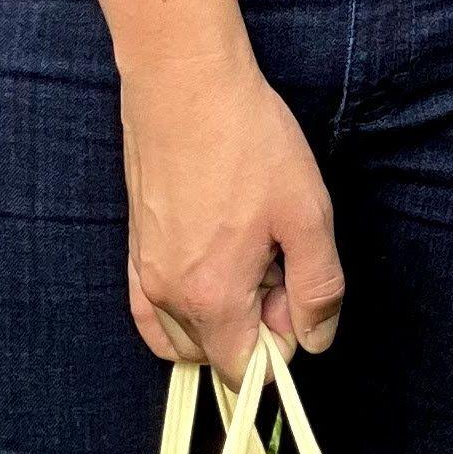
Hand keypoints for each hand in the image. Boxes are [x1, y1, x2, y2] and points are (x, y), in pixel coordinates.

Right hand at [117, 43, 342, 372]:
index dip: (285, 336)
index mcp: (212, 298)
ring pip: (186, 334)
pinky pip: (151, 314)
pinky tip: (210, 265)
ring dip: (221, 311)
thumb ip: (318, 287)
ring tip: (245, 249)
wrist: (186, 85)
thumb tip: (316, 340)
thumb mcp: (307, 213)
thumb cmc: (250, 142)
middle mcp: (167, 297)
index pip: (249, 369)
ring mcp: (144, 275)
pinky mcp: (134, 251)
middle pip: (217, 352)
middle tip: (274, 255)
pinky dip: (182, 311)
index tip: (294, 280)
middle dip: (255, 323)